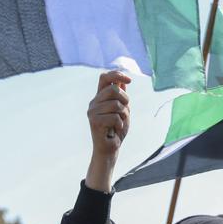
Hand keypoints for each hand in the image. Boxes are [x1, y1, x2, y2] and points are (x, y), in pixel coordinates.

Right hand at [85, 71, 131, 192]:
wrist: (110, 149)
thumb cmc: (116, 130)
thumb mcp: (122, 111)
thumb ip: (121, 97)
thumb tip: (122, 81)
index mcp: (100, 97)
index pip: (104, 77)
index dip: (117, 75)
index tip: (130, 81)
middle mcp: (94, 102)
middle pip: (113, 89)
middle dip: (125, 99)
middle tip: (125, 111)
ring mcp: (92, 111)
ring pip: (116, 104)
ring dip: (123, 115)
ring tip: (119, 123)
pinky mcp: (94, 121)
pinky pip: (114, 117)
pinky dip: (120, 124)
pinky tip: (115, 130)